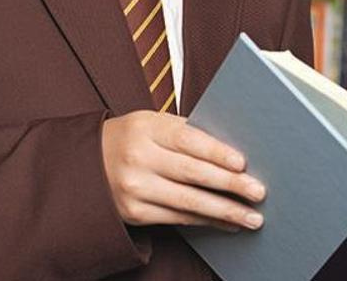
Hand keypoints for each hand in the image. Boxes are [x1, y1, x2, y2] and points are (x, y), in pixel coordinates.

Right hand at [102, 111, 266, 230]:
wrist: (88, 163)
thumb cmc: (135, 138)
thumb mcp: (154, 124)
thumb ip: (188, 134)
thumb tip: (234, 153)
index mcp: (147, 129)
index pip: (188, 140)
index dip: (217, 152)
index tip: (243, 163)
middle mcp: (139, 159)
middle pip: (192, 174)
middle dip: (230, 185)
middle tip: (259, 192)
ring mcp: (135, 188)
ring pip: (188, 202)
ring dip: (224, 211)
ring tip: (251, 218)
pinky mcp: (135, 213)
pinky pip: (178, 218)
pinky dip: (206, 221)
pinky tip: (227, 223)